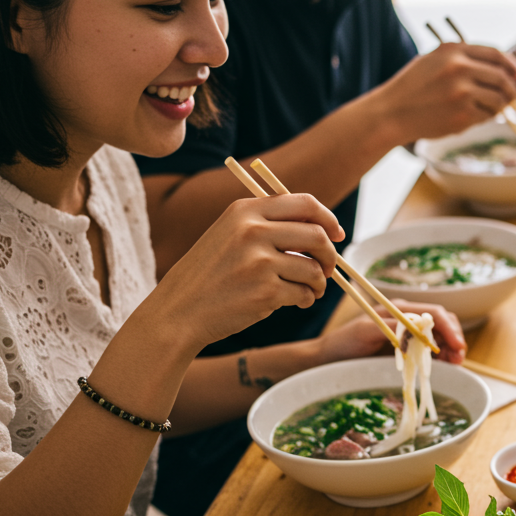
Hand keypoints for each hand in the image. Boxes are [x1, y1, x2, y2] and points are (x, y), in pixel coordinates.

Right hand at [149, 194, 342, 352]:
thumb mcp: (230, 235)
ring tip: (308, 290)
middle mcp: (252, 231)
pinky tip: (293, 302)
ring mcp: (259, 261)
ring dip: (318, 283)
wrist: (179, 311)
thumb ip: (269, 225)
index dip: (328, 219)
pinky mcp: (265, 291)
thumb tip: (323, 229)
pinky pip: (304, 293)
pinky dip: (306, 299)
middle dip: (330, 256)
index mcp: (245, 211)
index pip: (305, 204)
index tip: (337, 234)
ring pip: (314, 269)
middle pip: (318, 236)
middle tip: (327, 270)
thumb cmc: (210, 275)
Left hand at [315, 301, 466, 364]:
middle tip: (460, 358)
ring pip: (439, 336)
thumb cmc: (343, 343)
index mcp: (399, 309)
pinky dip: (441, 356)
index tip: (457, 346)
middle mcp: (407, 318)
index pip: (433, 313)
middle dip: (454, 338)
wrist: (328, 359)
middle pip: (441, 322)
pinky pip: (429, 349)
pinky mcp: (406, 348)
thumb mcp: (365, 331)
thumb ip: (391, 327)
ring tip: (456, 363)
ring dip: (451, 348)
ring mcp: (407, 333)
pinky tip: (446, 365)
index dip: (449, 328)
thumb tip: (417, 328)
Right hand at [373, 43, 515, 143]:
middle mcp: (459, 68)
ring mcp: (462, 92)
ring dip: (498, 107)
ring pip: (499, 99)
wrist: (391, 113)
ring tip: (486, 109)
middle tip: (511, 98)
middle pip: (502, 77)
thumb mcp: (434, 60)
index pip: (495, 53)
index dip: (512, 65)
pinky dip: (485, 118)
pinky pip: (487, 116)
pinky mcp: (462, 114)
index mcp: (453, 50)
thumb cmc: (413, 88)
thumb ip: (463, 59)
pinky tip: (470, 118)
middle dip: (511, 90)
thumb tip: (501, 68)